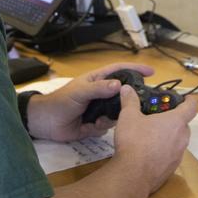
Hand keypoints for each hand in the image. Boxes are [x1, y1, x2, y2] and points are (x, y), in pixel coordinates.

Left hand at [25, 63, 155, 142]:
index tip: (151, 72)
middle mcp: (101, 94)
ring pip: (117, 113)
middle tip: (135, 107)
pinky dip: (101, 127)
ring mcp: (99, 110)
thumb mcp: (80, 92)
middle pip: (122, 95)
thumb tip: (119, 85)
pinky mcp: (96, 125)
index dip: (135, 70)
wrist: (46, 123)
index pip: (120, 71)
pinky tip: (90, 127)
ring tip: (100, 119)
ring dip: (112, 117)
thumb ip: (99, 89)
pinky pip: (107, 126)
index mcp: (98, 80)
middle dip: (128, 101)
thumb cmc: (61, 101)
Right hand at [112, 86, 197, 194]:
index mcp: (176, 122)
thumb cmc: (134, 141)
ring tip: (153, 135)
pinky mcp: (172, 168)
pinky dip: (165, 151)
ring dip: (170, 136)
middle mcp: (182, 137)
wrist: (133, 175)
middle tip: (160, 117)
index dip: (190, 100)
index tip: (185, 98)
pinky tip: (150, 152)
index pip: (191, 107)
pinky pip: (172, 155)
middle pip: (184, 124)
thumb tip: (126, 88)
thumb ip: (130, 101)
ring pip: (179, 141)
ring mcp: (179, 155)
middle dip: (175, 120)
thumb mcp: (129, 116)